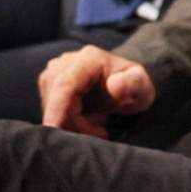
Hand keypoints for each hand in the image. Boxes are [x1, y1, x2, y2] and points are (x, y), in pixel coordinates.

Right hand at [37, 45, 157, 138]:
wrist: (124, 83)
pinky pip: (52, 110)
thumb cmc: (133, 86)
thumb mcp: (141, 86)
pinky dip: (68, 122)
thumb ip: (132, 84)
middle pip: (56, 99)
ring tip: (98, 123)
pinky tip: (87, 121)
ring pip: (52, 107)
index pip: (65, 84)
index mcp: (88, 60)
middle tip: (100, 131)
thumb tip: (114, 85)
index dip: (57, 107)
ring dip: (73, 124)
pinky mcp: (49, 86)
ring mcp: (54, 73)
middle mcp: (65, 63)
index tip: (54, 128)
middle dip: (75, 123)